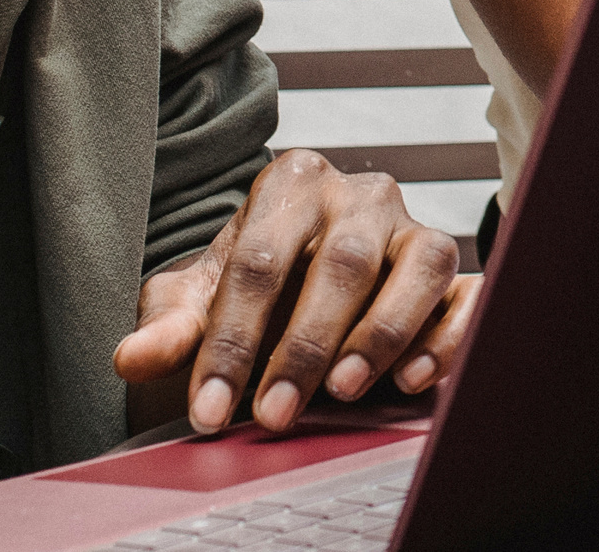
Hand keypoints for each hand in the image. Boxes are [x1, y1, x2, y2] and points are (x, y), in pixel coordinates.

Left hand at [112, 151, 470, 433]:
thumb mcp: (200, 300)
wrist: (305, 282)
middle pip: (339, 263)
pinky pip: (467, 291)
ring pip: (417, 265)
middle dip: (303, 347)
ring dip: (381, 333)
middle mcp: (359, 194)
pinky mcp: (454, 267)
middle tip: (273, 415)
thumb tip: (132, 358)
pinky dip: (448, 334)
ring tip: (342, 391)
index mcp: (290, 183)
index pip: (258, 262)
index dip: (231, 340)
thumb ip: (170, 326)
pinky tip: (415, 378)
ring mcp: (413, 225)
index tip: (208, 409)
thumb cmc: (253, 288)